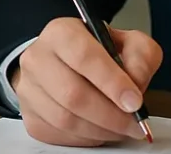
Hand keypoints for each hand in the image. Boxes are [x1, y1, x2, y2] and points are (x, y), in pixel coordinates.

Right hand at [13, 17, 162, 147]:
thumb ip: (141, 56)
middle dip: (110, 115)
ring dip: (101, 130)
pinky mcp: (30, 116)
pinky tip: (99, 129)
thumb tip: (136, 83)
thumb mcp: (127, 42)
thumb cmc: (98, 54)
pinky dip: (86, 138)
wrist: (67, 63)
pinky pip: (59, 136)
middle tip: (134, 123)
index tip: (135, 102)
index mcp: (61, 33)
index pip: (83, 56)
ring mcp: (29, 89)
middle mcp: (38, 58)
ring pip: (65, 120)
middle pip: (72, 94)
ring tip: (120, 127)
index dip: (112, 82)